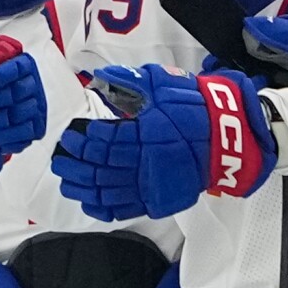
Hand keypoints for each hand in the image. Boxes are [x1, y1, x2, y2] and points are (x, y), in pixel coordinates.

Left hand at [52, 65, 275, 220]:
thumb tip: (101, 79)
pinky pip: (125, 207)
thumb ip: (130, 82)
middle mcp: (147, 162)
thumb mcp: (162, 85)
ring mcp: (153, 183)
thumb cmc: (193, 107)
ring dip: (83, 187)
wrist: (227, 136)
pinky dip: (104, 208)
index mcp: (147, 133)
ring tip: (67, 180)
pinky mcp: (159, 198)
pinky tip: (88, 201)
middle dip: (76, 164)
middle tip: (60, 158)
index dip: (84, 140)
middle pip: (101, 169)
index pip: (106, 141)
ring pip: (109, 191)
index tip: (71, 135)